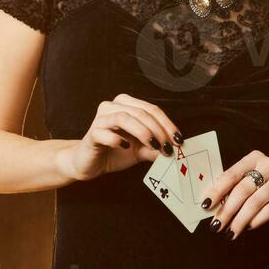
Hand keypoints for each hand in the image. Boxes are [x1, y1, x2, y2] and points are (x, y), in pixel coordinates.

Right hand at [62, 93, 183, 181]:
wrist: (90, 164)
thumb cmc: (116, 152)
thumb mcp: (141, 151)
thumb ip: (156, 148)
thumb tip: (175, 150)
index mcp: (126, 105)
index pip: (152, 110)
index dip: (167, 124)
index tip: (178, 140)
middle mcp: (112, 106)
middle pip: (141, 113)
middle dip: (158, 130)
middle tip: (168, 147)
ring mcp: (101, 118)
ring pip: (125, 118)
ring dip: (143, 133)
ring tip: (153, 146)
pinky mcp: (92, 133)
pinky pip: (106, 133)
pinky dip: (119, 139)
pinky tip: (126, 147)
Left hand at [199, 150, 268, 240]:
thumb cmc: (267, 188)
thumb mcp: (251, 183)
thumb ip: (234, 188)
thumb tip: (212, 204)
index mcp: (254, 158)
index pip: (231, 175)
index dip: (217, 191)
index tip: (206, 205)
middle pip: (242, 190)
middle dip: (227, 210)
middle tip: (217, 225)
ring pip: (255, 202)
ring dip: (240, 220)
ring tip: (231, 232)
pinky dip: (257, 220)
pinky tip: (248, 228)